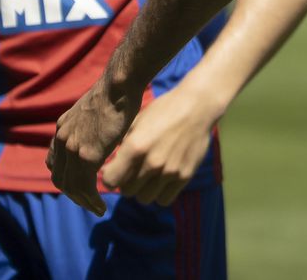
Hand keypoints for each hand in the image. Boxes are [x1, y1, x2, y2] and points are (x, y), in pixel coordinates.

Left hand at [47, 78, 134, 215]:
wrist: (119, 84)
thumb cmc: (117, 92)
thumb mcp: (95, 110)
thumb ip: (91, 126)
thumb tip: (102, 134)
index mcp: (63, 128)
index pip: (55, 162)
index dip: (67, 177)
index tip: (82, 185)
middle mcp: (62, 139)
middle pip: (60, 178)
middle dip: (74, 194)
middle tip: (90, 203)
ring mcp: (72, 148)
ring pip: (71, 186)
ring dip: (83, 202)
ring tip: (97, 209)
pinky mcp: (86, 155)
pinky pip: (84, 187)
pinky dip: (91, 200)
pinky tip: (102, 205)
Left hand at [101, 83, 222, 205]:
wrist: (197, 106)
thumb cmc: (164, 109)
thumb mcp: (138, 121)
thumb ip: (124, 144)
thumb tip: (113, 162)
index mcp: (135, 147)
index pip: (109, 180)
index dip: (109, 176)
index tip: (114, 170)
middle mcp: (151, 163)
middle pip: (127, 191)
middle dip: (126, 182)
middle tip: (133, 171)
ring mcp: (169, 171)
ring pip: (144, 198)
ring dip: (143, 190)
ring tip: (149, 175)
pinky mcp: (184, 176)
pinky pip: (164, 199)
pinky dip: (160, 193)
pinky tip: (163, 179)